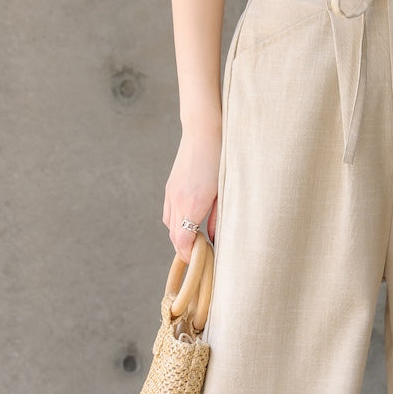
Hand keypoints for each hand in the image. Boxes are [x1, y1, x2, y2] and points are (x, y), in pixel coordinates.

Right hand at [162, 124, 220, 261]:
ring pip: (170, 226)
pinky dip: (175, 224)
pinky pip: (168, 213)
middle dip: (185, 250)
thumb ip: (217, 218)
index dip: (189, 255)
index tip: (199, 261)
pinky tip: (187, 223)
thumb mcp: (223, 193)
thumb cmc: (220, 161)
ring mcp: (171, 194)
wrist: (202, 133)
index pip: (183, 240)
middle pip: (175, 237)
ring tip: (195, 242)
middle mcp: (178, 201)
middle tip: (199, 257)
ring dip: (180, 237)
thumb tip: (213, 238)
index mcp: (192, 204)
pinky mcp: (170, 188)